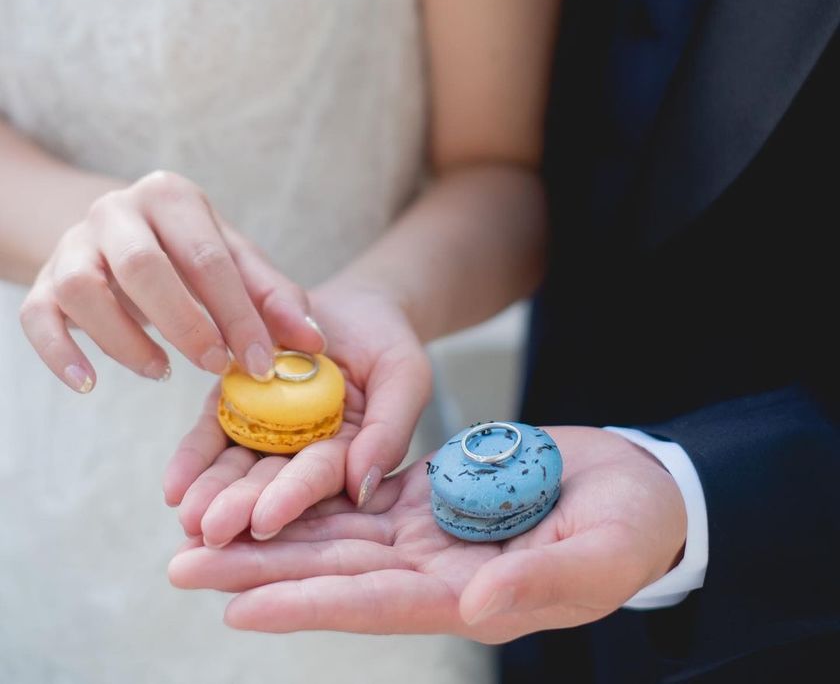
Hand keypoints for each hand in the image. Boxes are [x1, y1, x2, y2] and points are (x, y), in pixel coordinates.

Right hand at [19, 170, 322, 390]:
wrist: (119, 234)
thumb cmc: (189, 250)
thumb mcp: (235, 260)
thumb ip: (273, 297)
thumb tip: (313, 343)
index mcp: (171, 196)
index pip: (207, 256)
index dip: (238, 313)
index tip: (261, 361)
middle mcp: (116, 210)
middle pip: (142, 264)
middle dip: (183, 322)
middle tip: (214, 365)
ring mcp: (72, 244)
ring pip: (81, 288)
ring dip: (123, 339)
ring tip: (161, 370)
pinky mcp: (41, 281)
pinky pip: (37, 316)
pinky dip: (59, 353)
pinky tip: (89, 383)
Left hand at [164, 285, 432, 546]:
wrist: (356, 303)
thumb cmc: (388, 342)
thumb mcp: (405, 376)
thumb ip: (389, 429)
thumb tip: (361, 486)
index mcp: (348, 455)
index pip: (319, 478)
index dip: (294, 497)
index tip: (266, 520)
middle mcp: (303, 452)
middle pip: (270, 482)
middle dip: (240, 507)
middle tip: (209, 529)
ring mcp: (267, 430)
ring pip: (236, 465)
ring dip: (211, 490)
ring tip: (186, 514)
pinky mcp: (237, 402)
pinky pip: (213, 432)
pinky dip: (194, 457)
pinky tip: (174, 483)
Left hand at [168, 427, 686, 641]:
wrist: (639, 488)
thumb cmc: (631, 527)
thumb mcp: (600, 554)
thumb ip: (539, 581)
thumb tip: (472, 610)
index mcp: (468, 591)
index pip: (374, 603)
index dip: (307, 605)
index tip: (239, 604)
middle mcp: (433, 569)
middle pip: (331, 571)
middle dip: (257, 569)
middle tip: (183, 563)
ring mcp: (427, 530)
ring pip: (333, 532)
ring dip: (268, 530)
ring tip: (202, 526)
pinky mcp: (430, 493)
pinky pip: (358, 493)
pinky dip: (311, 490)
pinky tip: (266, 482)